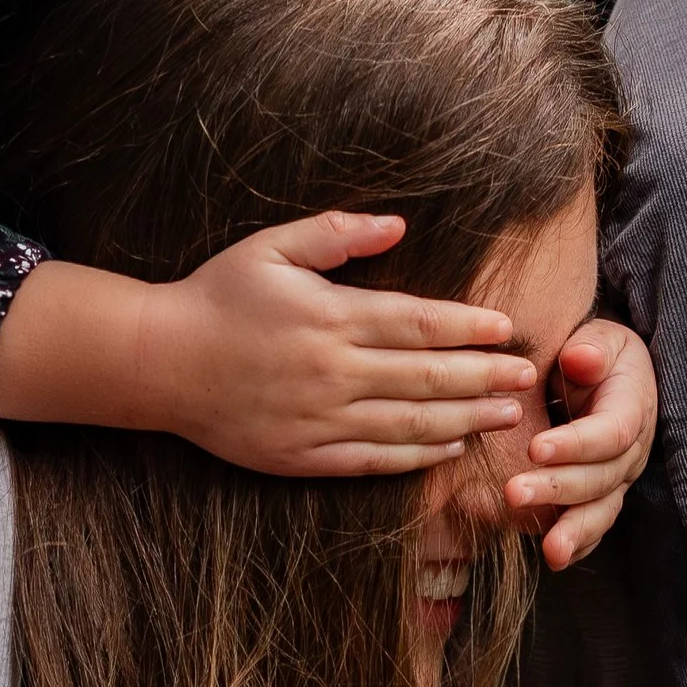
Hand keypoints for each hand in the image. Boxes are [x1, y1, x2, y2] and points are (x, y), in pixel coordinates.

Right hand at [138, 212, 539, 475]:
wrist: (159, 363)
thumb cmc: (217, 296)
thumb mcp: (270, 248)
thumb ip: (335, 235)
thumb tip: (397, 225)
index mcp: (331, 317)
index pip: (420, 323)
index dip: (471, 328)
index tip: (508, 328)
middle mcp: (333, 372)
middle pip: (427, 377)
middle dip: (485, 378)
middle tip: (527, 377)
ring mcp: (319, 419)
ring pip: (410, 426)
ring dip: (465, 421)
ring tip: (507, 417)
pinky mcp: (303, 456)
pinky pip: (373, 461)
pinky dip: (417, 458)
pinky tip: (449, 449)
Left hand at [504, 320, 657, 566]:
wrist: (604, 371)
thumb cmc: (594, 351)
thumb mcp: (600, 336)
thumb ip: (592, 346)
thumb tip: (580, 359)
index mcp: (633, 407)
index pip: (611, 432)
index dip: (576, 444)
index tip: (535, 449)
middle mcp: (631, 451)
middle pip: (601, 477)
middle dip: (558, 488)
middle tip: (513, 493)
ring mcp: (618, 479)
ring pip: (601, 509)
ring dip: (574, 531)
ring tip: (549, 550)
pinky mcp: (601, 496)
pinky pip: (595, 526)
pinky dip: (579, 545)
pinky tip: (556, 557)